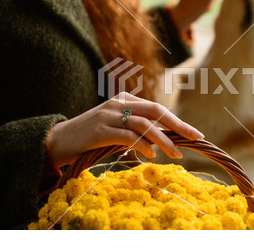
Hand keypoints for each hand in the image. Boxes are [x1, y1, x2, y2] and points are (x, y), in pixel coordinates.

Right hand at [47, 92, 203, 167]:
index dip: (177, 121)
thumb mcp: (116, 128)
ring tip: (175, 154)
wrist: (59, 141)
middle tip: (195, 138)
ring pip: (144, 124)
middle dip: (178, 125)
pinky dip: (141, 144)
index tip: (195, 133)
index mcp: (124, 100)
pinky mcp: (99, 130)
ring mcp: (108, 115)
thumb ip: (136, 130)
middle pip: (155, 111)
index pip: (157, 109)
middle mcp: (118, 103)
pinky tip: (150, 154)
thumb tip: (160, 143)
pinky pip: (127, 135)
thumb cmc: (91, 138)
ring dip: (162, 140)